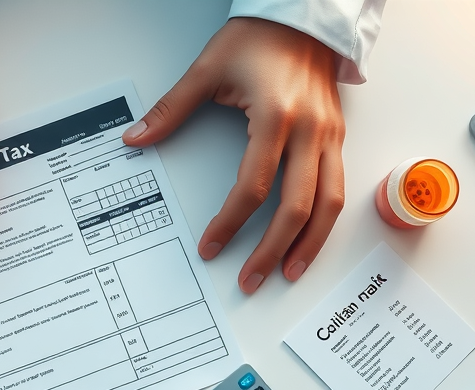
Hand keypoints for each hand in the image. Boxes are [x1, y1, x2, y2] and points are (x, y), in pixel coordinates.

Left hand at [123, 18, 344, 292]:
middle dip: (272, 250)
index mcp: (276, 117)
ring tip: (289, 273)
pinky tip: (310, 240)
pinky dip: (325, 221)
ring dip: (310, 244)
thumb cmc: (258, 37)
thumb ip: (170, 110)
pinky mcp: (337, 137)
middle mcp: (310, 131)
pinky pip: (338, 188)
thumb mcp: (207, 70)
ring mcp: (329, 136)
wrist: (301, 15)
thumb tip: (135, 139)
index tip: (211, 246)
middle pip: (296, 207)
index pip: (253, 187)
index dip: (230, 222)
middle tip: (250, 278)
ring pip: (329, 204)